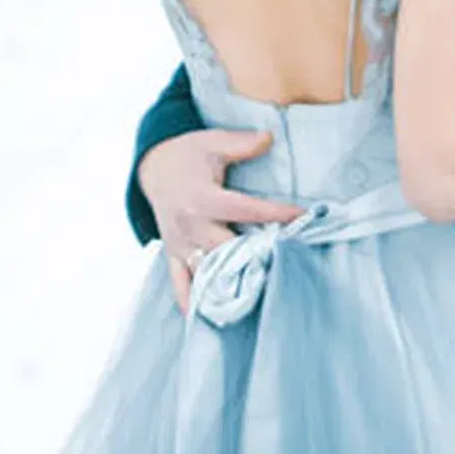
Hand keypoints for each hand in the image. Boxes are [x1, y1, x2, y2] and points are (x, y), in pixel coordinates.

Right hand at [139, 127, 303, 313]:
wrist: (153, 168)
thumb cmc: (188, 154)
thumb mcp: (212, 141)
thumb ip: (241, 143)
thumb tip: (269, 136)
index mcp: (203, 198)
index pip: (246, 209)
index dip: (275, 214)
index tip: (301, 219)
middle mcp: (191, 225)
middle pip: (226, 247)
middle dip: (254, 257)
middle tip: (285, 264)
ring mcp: (180, 243)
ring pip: (206, 269)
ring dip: (230, 282)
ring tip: (258, 295)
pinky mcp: (172, 254)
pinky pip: (179, 283)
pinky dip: (192, 300)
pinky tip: (209, 317)